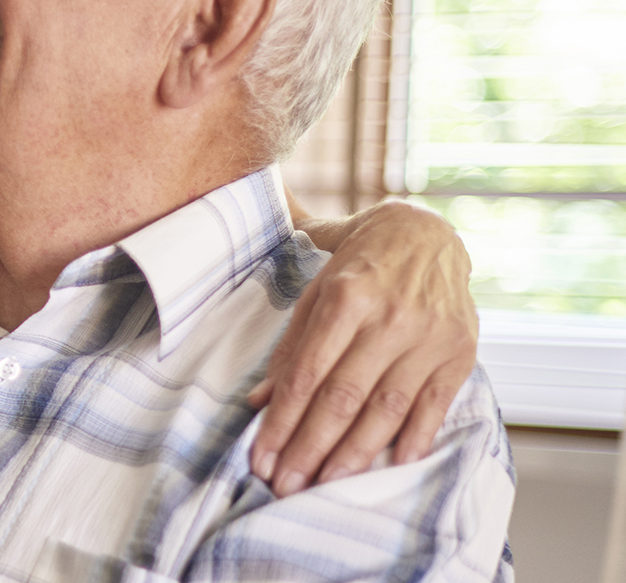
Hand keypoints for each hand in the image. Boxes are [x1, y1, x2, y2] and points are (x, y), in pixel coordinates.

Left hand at [248, 199, 476, 496]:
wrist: (428, 234)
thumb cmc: (359, 264)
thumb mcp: (315, 290)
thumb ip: (291, 346)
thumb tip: (260, 400)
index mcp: (346, 298)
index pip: (306, 374)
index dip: (281, 422)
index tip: (261, 456)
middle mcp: (389, 319)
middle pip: (343, 398)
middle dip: (310, 448)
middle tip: (285, 485)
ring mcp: (429, 337)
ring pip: (386, 410)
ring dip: (354, 455)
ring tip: (325, 484)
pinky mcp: (460, 352)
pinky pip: (434, 406)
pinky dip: (413, 440)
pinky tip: (389, 467)